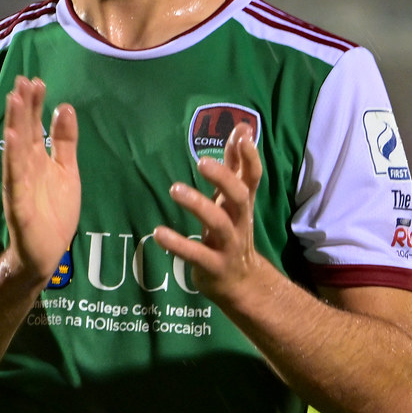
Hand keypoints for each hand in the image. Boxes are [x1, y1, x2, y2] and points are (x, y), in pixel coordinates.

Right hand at [1, 76, 79, 285]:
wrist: (47, 252)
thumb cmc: (55, 212)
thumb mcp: (67, 171)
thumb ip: (65, 142)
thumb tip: (65, 107)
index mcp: (37, 159)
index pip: (34, 125)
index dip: (34, 104)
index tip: (36, 81)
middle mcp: (25, 167)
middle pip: (23, 132)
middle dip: (22, 107)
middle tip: (23, 80)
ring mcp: (19, 185)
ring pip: (16, 150)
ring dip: (14, 125)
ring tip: (14, 100)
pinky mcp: (18, 204)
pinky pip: (15, 179)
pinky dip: (14, 160)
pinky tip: (14, 140)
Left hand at [154, 123, 262, 302]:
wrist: (241, 284)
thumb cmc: (232, 232)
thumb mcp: (234, 201)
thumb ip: (235, 166)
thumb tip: (243, 128)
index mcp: (242, 205)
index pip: (253, 177)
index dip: (250, 157)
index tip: (242, 134)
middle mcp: (240, 222)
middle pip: (240, 197)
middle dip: (224, 179)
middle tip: (201, 162)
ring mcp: (229, 246)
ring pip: (219, 224)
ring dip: (198, 205)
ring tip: (175, 189)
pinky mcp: (213, 267)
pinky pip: (196, 255)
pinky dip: (178, 244)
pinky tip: (158, 233)